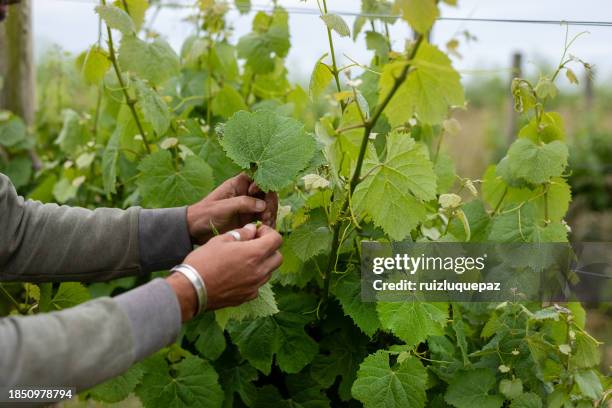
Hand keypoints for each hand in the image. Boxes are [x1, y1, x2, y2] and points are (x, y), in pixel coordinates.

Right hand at [166, 223, 282, 320]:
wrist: (191, 289)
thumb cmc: (204, 261)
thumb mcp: (221, 240)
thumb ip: (241, 234)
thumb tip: (252, 230)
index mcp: (254, 254)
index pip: (277, 240)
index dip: (269, 233)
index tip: (257, 232)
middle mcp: (259, 271)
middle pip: (277, 257)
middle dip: (269, 249)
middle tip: (254, 245)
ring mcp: (254, 286)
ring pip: (269, 272)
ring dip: (262, 264)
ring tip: (244, 260)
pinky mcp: (247, 297)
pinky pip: (257, 285)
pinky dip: (253, 278)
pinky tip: (238, 274)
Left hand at [187, 173, 277, 243]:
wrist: (195, 230)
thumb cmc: (205, 214)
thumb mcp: (223, 207)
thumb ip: (242, 203)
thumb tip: (263, 205)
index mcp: (238, 184)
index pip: (257, 177)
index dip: (262, 183)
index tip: (257, 194)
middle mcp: (246, 193)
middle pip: (267, 192)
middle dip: (270, 203)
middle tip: (266, 216)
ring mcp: (248, 206)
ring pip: (267, 206)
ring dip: (271, 214)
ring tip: (266, 226)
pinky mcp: (249, 219)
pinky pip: (263, 218)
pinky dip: (267, 223)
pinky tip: (266, 230)